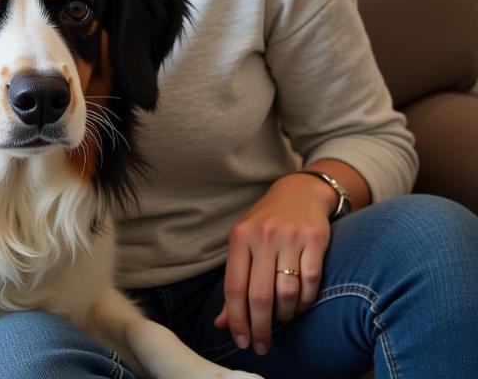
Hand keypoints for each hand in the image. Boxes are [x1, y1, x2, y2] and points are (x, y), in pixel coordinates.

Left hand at [213, 173, 334, 355]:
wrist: (299, 192)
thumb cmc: (265, 224)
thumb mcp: (244, 245)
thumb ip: (234, 282)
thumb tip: (221, 324)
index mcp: (240, 237)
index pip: (234, 287)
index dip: (236, 320)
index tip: (241, 341)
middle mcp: (263, 235)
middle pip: (260, 296)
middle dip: (260, 328)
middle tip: (262, 345)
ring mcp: (290, 236)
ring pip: (287, 292)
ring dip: (285, 315)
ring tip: (283, 319)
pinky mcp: (315, 238)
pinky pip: (311, 282)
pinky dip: (305, 301)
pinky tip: (300, 304)